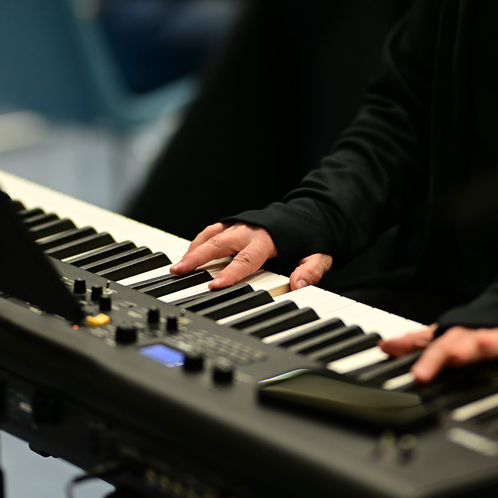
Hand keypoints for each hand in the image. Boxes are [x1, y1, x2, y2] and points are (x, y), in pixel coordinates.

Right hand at [170, 222, 332, 290]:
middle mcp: (250, 230)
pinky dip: (199, 240)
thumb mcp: (320, 255)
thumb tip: (298, 285)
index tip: (215, 285)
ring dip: (193, 250)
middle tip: (179, 271)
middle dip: (198, 258)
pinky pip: (214, 230)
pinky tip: (190, 253)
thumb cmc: (311, 236)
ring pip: (212, 236)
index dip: (230, 273)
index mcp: (268, 239)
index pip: (246, 259)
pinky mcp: (236, 223)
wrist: (310, 212)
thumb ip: (310, 270)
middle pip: (219, 245)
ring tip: (177, 266)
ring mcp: (241, 225)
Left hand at [380, 323, 497, 383]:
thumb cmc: (475, 326)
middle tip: (451, 357)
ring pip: (494, 339)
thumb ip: (417, 343)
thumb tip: (386, 348)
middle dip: (457, 350)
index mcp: (455, 334)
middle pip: (464, 342)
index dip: (427, 361)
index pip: (437, 347)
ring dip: (489, 341)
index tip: (419, 376)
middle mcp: (476, 333)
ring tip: (484, 342)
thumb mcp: (445, 334)